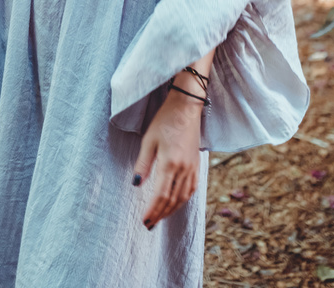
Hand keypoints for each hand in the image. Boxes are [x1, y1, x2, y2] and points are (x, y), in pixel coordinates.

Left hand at [132, 88, 201, 230]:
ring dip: (171, 210)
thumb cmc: (164, 120)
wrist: (186, 107)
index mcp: (170, 163)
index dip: (152, 210)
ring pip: (183, 197)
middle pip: (172, 200)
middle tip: (149, 225)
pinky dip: (182, 200)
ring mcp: (192, 168)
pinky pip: (191, 189)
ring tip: (160, 217)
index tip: (144, 221)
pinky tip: (175, 203)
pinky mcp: (197, 165)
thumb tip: (136, 184)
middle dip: (160, 214)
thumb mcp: (149, 140)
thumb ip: (143, 163)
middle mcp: (183, 169)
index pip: (161, 195)